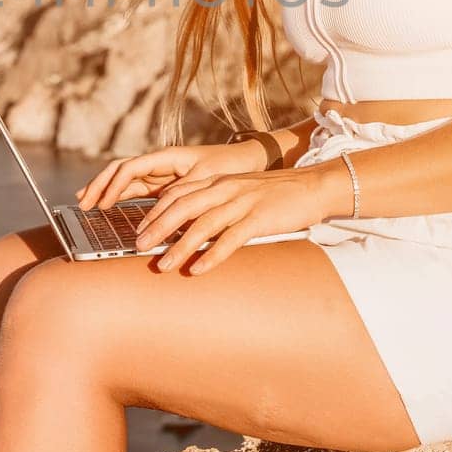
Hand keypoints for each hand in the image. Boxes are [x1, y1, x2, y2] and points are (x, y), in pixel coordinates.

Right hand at [75, 141, 267, 210]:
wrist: (246, 162)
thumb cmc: (228, 168)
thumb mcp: (205, 182)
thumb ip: (180, 194)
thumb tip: (156, 211)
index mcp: (167, 157)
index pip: (131, 168)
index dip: (113, 186)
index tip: (103, 204)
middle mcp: (159, 163)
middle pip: (120, 171)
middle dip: (99, 185)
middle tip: (82, 202)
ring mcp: (160, 173)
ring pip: (124, 180)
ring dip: (104, 190)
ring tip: (85, 203)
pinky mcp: (164, 185)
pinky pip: (135, 189)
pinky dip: (118, 197)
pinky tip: (106, 206)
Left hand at [132, 166, 333, 274]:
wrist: (313, 186)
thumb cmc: (276, 194)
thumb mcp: (240, 191)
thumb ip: (217, 203)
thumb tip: (192, 225)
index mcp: (218, 181)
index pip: (177, 193)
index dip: (155, 211)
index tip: (138, 228)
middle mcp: (225, 189)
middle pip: (182, 207)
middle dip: (157, 227)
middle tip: (138, 247)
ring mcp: (242, 202)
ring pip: (202, 224)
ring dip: (179, 246)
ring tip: (163, 265)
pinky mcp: (260, 218)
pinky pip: (231, 238)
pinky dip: (212, 255)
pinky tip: (198, 269)